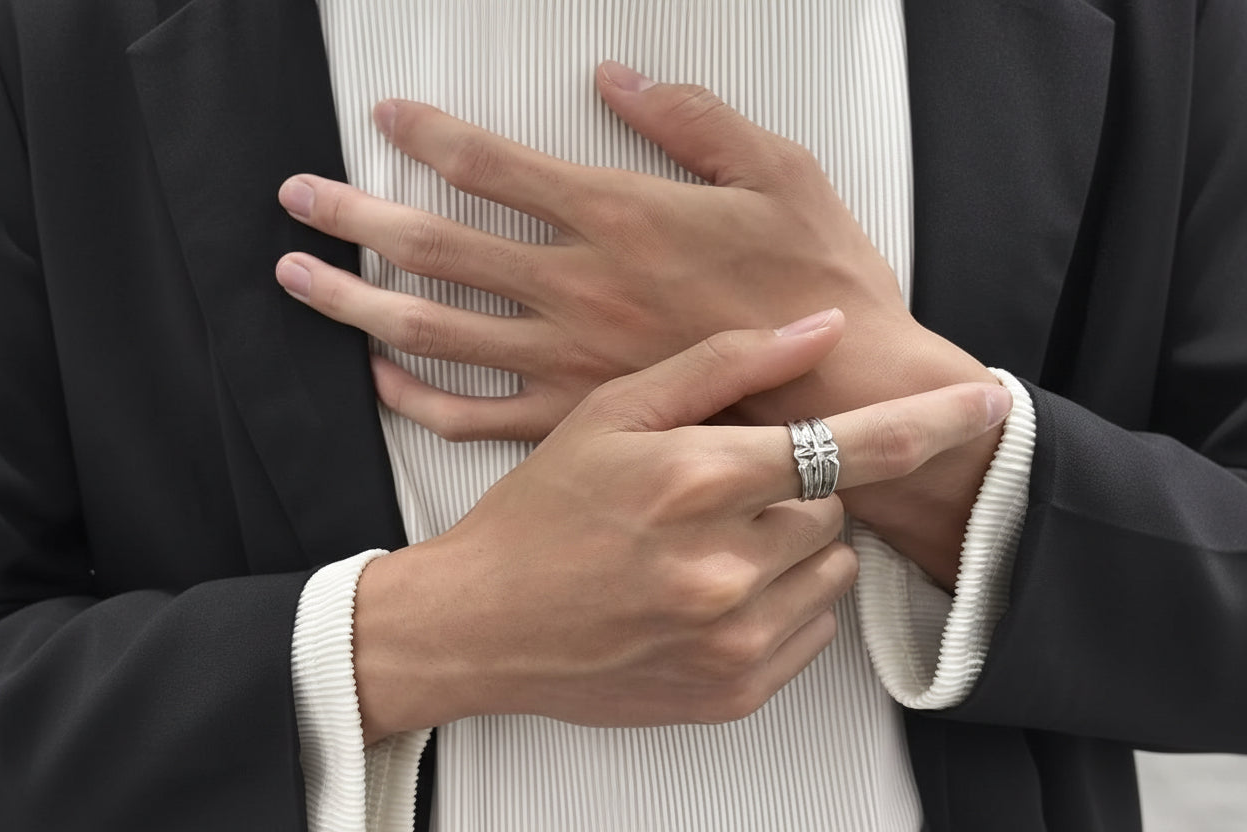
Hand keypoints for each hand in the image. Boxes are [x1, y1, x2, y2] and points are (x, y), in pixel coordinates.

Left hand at [276, 61, 923, 441]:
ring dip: (358, 303)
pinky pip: (477, 417)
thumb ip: (693, 121)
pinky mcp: (578, 421)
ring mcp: (566, 360)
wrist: (852, 403)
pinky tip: (385, 383)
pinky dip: (421, 401)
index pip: (497, 164)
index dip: (433, 133)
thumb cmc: (822, 286)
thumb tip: (621, 81)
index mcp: (618, 217)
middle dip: (355, 215)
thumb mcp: (778, 172)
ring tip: (302, 280)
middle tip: (297, 197)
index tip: (387, 116)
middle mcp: (575, 288)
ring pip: (434, 331)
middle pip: (436, 245)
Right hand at [352, 316, 1012, 742]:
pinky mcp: (737, 689)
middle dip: (798, 489)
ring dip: (794, 546)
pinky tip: (711, 589)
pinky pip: (810, 629)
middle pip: (835, 509)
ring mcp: (736, 638)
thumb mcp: (613, 413)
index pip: (848, 446)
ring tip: (712, 541)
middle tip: (724, 488)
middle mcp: (727, 567)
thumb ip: (724, 366)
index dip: (929, 421)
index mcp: (699, 482)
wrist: (482, 625)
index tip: (986, 403)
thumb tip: (816, 330)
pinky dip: (781, 601)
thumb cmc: (540, 515)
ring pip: (830, 569)